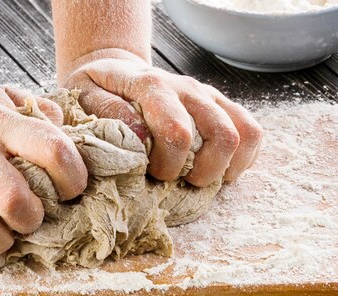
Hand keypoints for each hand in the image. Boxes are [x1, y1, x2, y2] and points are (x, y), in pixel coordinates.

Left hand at [61, 49, 262, 186]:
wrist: (115, 73)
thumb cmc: (97, 92)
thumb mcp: (85, 96)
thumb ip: (107, 113)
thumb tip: (139, 137)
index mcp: (152, 86)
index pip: (178, 131)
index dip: (170, 164)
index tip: (153, 175)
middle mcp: (187, 89)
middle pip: (221, 134)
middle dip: (203, 171)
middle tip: (178, 181)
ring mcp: (208, 97)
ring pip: (242, 133)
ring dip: (226, 167)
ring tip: (199, 179)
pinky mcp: (220, 106)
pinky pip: (252, 131)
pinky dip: (242, 158)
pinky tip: (218, 171)